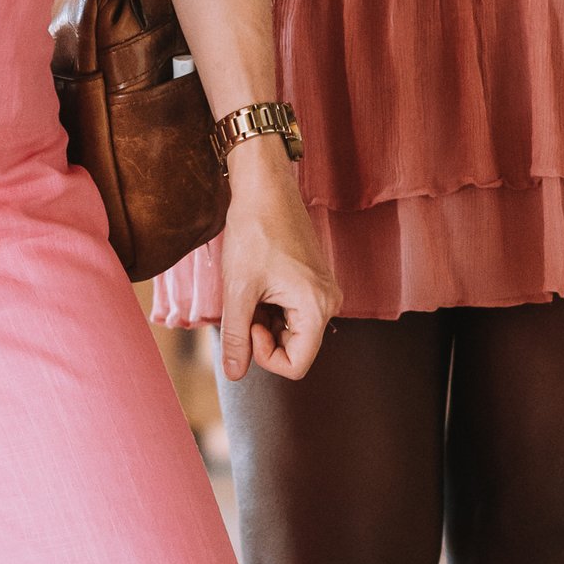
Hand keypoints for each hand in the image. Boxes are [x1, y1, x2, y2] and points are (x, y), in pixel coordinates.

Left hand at [217, 140, 338, 383]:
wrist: (265, 188)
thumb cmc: (253, 233)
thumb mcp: (238, 290)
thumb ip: (236, 337)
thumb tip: (234, 375)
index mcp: (317, 308)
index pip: (296, 365)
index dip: (264, 356)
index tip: (248, 324)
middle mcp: (328, 303)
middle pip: (294, 349)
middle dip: (262, 336)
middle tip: (244, 303)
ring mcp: (322, 292)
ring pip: (290, 331)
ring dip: (264, 320)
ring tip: (250, 289)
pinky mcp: (313, 283)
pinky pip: (291, 312)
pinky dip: (269, 307)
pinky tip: (257, 283)